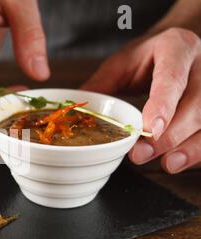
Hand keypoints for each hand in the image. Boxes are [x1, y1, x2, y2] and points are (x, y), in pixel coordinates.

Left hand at [82, 28, 200, 173]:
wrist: (178, 49)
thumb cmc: (148, 57)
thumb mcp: (122, 63)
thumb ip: (101, 84)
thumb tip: (76, 110)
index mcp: (176, 48)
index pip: (172, 77)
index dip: (163, 105)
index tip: (150, 130)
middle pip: (196, 104)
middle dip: (171, 134)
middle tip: (142, 154)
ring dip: (190, 147)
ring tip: (168, 165)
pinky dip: (197, 151)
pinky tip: (180, 161)